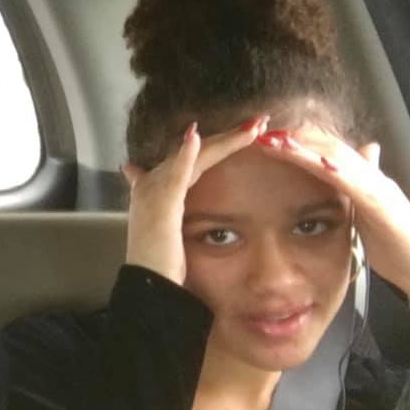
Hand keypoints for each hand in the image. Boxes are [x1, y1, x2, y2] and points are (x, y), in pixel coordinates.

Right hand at [121, 115, 269, 285]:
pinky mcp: (161, 205)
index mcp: (159, 190)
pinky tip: (196, 136)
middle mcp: (154, 185)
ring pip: (194, 156)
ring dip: (224, 139)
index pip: (195, 158)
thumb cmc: (163, 266)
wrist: (149, 288)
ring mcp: (156, 192)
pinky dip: (185, 154)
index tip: (247, 133)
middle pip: (197, 151)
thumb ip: (177, 215)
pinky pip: (175, 174)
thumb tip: (186, 214)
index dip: (220, 144)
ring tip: (252, 127)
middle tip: (260, 122)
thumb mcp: (172, 235)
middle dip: (229, 136)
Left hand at [257, 125, 409, 331]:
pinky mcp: (382, 205)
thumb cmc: (397, 245)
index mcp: (363, 180)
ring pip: (339, 159)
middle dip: (295, 138)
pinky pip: (355, 183)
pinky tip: (316, 162)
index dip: (299, 142)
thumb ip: (355, 195)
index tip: (268, 139)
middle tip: (262, 132)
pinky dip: (335, 170)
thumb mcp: (368, 216)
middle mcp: (370, 177)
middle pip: (329, 146)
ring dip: (307, 148)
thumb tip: (348, 181)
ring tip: (279, 140)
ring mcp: (377, 188)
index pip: (327, 151)